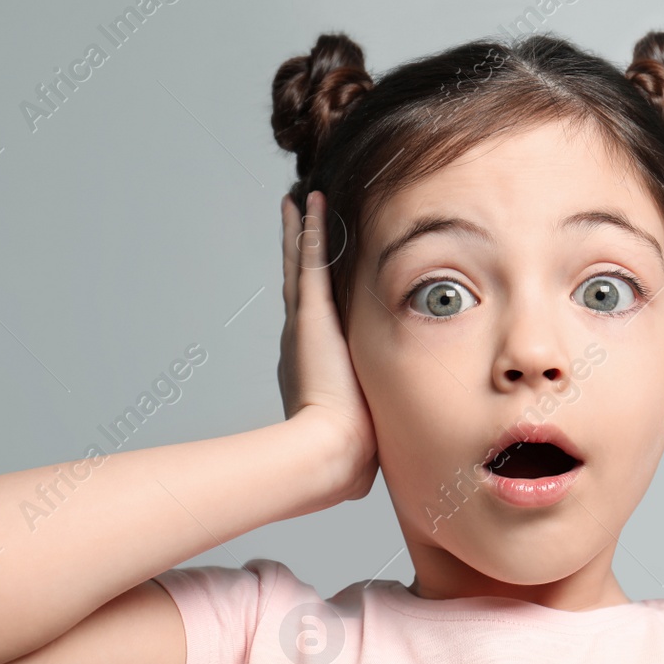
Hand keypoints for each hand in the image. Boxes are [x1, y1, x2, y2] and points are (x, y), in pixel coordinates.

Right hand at [277, 190, 378, 500]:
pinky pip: (313, 261)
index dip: (312, 292)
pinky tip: (311, 202)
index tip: (310, 271)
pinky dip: (311, 230)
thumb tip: (370, 463)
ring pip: (303, 266)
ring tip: (298, 200)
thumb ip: (363, 433)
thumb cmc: (349, 454)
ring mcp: (304, 324)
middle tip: (294, 219)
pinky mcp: (312, 316)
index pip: (315, 319)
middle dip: (299, 252)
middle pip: (301, 283)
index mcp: (314, 365)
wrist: (331, 453)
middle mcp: (302, 340)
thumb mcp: (360, 433)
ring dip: (301, 232)